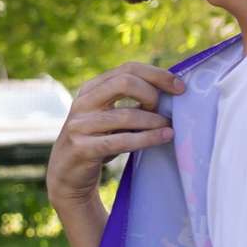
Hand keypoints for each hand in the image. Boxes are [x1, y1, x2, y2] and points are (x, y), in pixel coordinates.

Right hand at [47, 62, 183, 246]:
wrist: (66, 177)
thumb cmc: (96, 144)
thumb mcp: (109, 118)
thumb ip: (131, 103)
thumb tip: (169, 91)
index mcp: (90, 90)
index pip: (127, 69)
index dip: (157, 74)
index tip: (180, 87)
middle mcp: (82, 104)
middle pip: (124, 82)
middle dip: (153, 93)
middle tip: (166, 109)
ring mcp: (79, 126)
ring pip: (126, 114)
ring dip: (154, 120)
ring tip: (168, 127)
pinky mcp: (83, 148)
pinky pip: (122, 140)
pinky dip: (148, 138)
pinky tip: (164, 137)